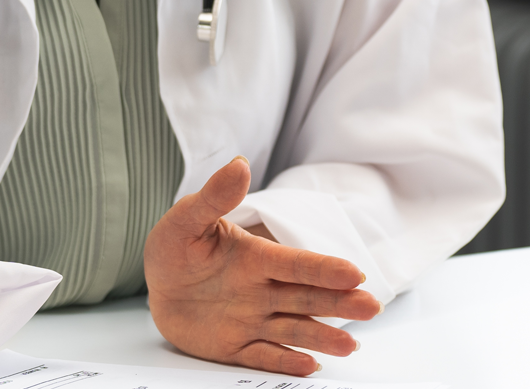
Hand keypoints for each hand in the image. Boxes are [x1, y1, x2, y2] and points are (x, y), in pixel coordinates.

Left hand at [145, 156, 380, 374]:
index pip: (295, 264)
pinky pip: (262, 356)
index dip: (324, 268)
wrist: (157, 283)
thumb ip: (214, 197)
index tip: (354, 273)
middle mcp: (261, 290)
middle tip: (372, 307)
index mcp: (255, 258)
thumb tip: (239, 164)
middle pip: (306, 297)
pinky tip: (310, 364)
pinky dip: (285, 361)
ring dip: (321, 337)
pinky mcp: (234, 347)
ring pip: (292, 330)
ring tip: (350, 346)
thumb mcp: (187, 218)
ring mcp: (250, 320)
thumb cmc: (176, 247)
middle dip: (339, 302)